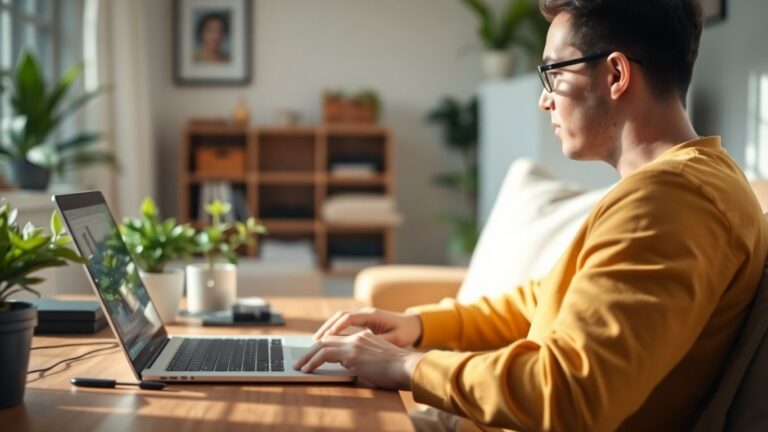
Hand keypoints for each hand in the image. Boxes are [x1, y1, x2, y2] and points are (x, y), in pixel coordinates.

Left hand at [294, 330, 423, 389]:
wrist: (408, 367)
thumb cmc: (399, 370)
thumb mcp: (379, 361)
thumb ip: (365, 360)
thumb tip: (353, 368)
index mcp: (365, 337)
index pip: (339, 338)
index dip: (324, 344)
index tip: (314, 353)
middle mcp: (358, 337)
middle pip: (327, 339)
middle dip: (311, 349)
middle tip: (301, 360)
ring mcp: (354, 344)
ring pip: (322, 345)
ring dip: (308, 356)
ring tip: (299, 365)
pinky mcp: (352, 354)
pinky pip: (325, 355)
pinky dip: (313, 361)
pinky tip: (307, 369)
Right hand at [313, 307, 422, 347]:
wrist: (414, 325)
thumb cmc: (405, 332)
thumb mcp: (394, 339)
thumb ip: (378, 341)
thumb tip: (361, 347)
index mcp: (372, 315)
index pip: (348, 318)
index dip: (335, 328)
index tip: (324, 338)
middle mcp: (365, 313)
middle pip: (340, 316)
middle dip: (326, 327)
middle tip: (314, 341)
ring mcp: (364, 316)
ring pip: (340, 319)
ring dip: (328, 328)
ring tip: (316, 341)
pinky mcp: (364, 321)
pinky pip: (345, 323)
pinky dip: (335, 330)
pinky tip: (328, 340)